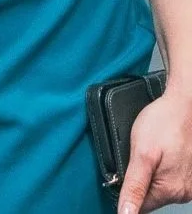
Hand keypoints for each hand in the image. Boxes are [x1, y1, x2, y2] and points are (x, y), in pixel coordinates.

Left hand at [120, 88, 191, 213]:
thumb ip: (133, 186)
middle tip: (138, 158)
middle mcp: (183, 192)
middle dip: (137, 181)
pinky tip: (158, 154)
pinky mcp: (188, 174)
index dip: (126, 191)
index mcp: (171, 191)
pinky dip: (158, 168)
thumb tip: (126, 212)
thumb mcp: (140, 154)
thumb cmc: (163, 124)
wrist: (183, 106)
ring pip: (157, 187)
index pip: (139, 206)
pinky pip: (166, 178)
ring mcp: (188, 183)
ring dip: (148, 174)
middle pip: (148, 197)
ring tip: (150, 153)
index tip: (124, 173)